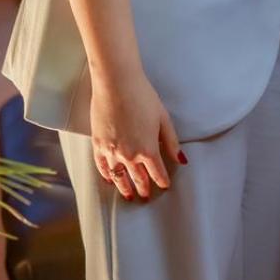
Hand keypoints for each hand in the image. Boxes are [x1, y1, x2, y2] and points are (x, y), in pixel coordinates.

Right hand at [89, 68, 185, 200]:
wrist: (116, 83)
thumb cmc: (142, 96)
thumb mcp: (163, 118)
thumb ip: (171, 142)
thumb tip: (180, 159)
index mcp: (148, 149)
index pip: (157, 173)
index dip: (162, 181)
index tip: (164, 185)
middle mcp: (129, 155)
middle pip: (138, 178)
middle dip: (143, 188)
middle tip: (145, 196)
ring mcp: (112, 151)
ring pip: (119, 177)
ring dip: (125, 188)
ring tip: (129, 196)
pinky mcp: (98, 144)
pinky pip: (102, 166)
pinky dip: (107, 176)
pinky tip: (110, 180)